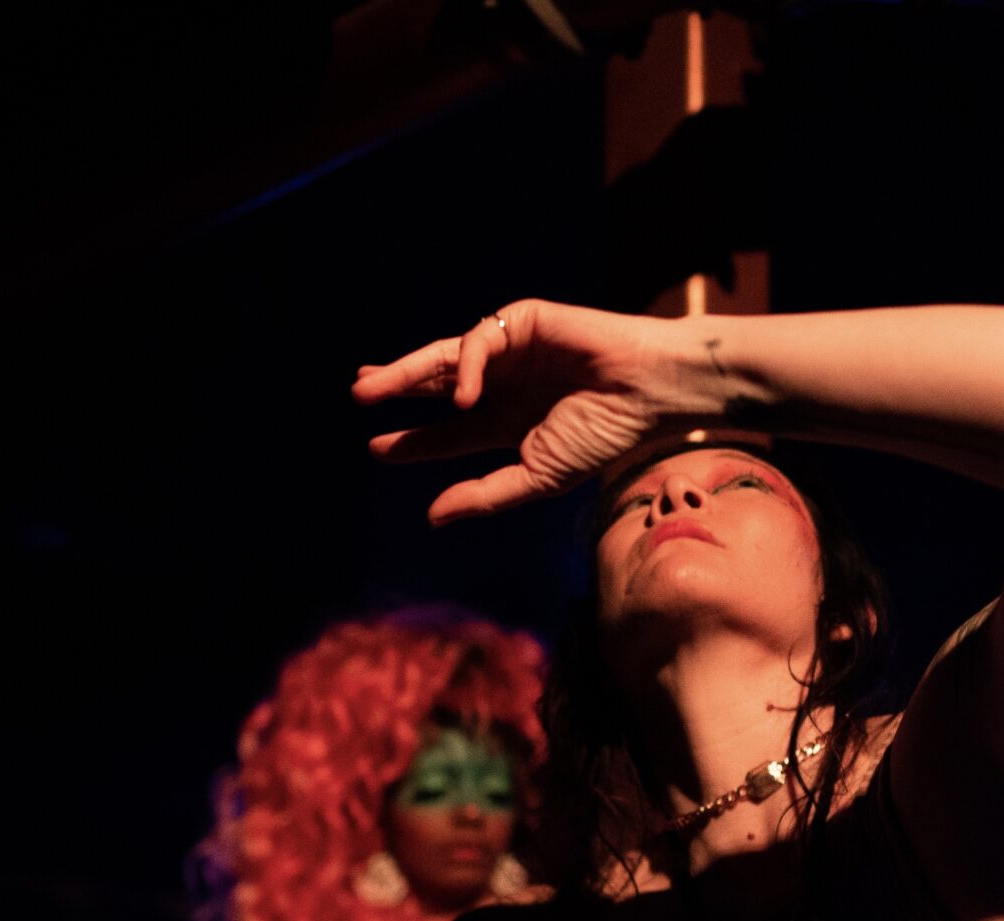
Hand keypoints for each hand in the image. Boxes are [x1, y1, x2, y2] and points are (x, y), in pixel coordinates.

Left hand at [352, 299, 704, 525]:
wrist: (645, 392)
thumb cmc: (602, 435)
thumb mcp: (536, 476)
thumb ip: (485, 494)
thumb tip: (431, 517)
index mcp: (507, 423)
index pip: (448, 432)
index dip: (412, 440)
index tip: (375, 449)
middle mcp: (503, 385)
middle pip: (435, 386)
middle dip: (396, 389)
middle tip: (358, 397)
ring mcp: (510, 351)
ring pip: (443, 358)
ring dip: (405, 372)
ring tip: (369, 388)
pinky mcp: (520, 321)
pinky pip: (477, 342)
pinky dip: (465, 369)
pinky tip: (463, 396)